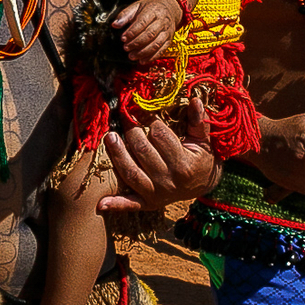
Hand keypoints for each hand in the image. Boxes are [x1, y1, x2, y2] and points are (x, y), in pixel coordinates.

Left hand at [100, 101, 219, 213]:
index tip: (141, 108)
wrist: (204, 185)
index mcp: (184, 164)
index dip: (148, 119)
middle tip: (124, 117)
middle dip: (131, 131)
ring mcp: (157, 193)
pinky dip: (115, 204)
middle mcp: (169, 180)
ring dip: (117, 155)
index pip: (160, 136)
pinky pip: (130, 204)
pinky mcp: (148, 203)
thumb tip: (194, 100)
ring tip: (109, 137)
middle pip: (142, 151)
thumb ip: (198, 122)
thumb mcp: (203, 141)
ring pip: (131, 173)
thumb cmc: (201, 158)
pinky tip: (100, 203)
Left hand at [113, 0, 178, 62]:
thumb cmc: (149, 8)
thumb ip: (125, 15)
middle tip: (126, 48)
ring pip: (156, 44)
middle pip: (150, 34)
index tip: (123, 38)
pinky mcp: (169, 40)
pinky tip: (142, 61)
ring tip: (131, 56)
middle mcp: (162, 22)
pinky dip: (152, 57)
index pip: (143, 22)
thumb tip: (115, 25)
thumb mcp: (136, 6)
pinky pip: (161, 50)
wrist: (169, 8)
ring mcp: (166, 32)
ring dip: (143, 52)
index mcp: (152, 11)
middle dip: (136, 43)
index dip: (132, 31)